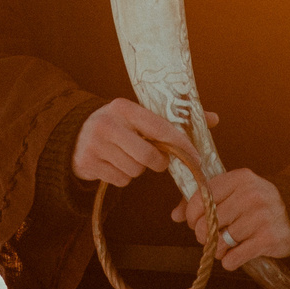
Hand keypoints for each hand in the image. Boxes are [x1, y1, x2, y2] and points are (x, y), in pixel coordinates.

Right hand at [72, 99, 215, 187]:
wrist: (75, 135)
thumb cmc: (120, 125)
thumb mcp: (140, 116)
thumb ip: (174, 120)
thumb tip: (214, 119)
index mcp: (124, 108)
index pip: (160, 128)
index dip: (181, 145)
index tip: (195, 158)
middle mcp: (108, 124)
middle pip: (149, 157)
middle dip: (157, 162)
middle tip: (154, 159)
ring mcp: (95, 144)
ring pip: (135, 171)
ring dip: (138, 169)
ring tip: (128, 157)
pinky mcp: (87, 163)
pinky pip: (120, 181)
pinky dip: (122, 177)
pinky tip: (114, 164)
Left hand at [173, 169, 289, 272]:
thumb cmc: (258, 205)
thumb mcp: (235, 193)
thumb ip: (204, 199)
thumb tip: (175, 215)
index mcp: (240, 178)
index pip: (202, 197)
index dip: (191, 214)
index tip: (193, 221)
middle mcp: (251, 194)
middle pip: (208, 222)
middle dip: (203, 235)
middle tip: (209, 238)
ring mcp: (261, 216)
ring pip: (219, 242)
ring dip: (217, 250)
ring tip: (224, 247)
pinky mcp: (269, 239)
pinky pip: (233, 258)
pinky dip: (229, 261)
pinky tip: (235, 256)